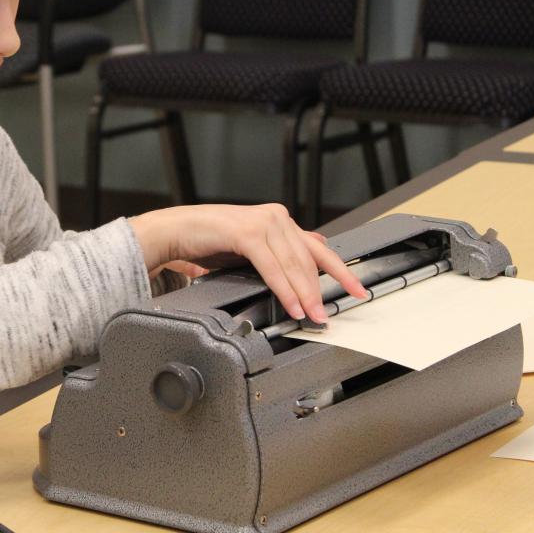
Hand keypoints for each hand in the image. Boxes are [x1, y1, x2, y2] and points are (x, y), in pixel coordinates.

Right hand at [129, 204, 365, 323]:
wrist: (176, 231)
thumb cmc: (209, 241)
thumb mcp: (252, 249)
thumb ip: (278, 254)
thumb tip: (305, 266)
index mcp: (280, 220)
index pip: (319, 249)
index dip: (341, 271)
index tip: (357, 289)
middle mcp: (276, 217)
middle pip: (309, 259)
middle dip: (323, 289)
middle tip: (329, 314)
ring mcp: (263, 222)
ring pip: (294, 264)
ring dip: (305, 294)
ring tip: (313, 315)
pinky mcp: (247, 233)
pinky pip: (272, 267)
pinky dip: (284, 288)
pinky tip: (292, 304)